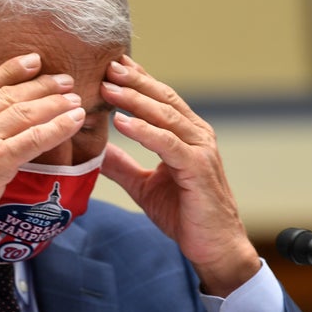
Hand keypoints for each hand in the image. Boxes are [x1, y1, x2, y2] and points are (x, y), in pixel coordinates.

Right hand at [0, 53, 85, 251]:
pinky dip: (58, 127)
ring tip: (74, 100)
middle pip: (9, 95)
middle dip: (41, 85)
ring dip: (54, 104)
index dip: (10, 69)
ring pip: (25, 112)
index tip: (32, 61)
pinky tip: (74, 121)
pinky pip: (34, 138)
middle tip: (64, 80)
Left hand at [100, 55, 258, 296]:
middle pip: (162, 99)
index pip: (160, 99)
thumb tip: (98, 151)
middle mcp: (197, 135)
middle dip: (134, 81)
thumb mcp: (145, 186)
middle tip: (108, 66)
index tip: (113, 65)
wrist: (214, 247)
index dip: (138, 80)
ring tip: (108, 88)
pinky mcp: (198, 168)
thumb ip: (123, 166)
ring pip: (165, 116)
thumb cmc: (185, 214)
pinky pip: (168, 144)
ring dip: (135, 100)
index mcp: (186, 135)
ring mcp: (200, 150)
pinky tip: (121, 121)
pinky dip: (144, 131)